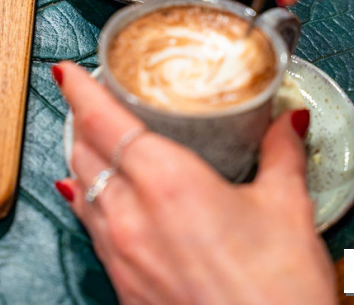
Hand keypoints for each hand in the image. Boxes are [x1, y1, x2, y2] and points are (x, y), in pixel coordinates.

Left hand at [53, 62, 335, 304]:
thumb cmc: (277, 294)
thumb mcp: (287, 211)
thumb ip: (281, 155)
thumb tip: (286, 122)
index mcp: (168, 183)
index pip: (103, 121)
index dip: (79, 91)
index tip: (66, 72)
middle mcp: (131, 216)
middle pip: (83, 152)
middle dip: (78, 120)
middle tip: (85, 100)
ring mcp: (121, 254)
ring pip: (81, 191)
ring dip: (80, 159)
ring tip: (90, 141)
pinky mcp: (123, 286)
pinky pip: (91, 230)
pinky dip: (89, 203)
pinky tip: (100, 200)